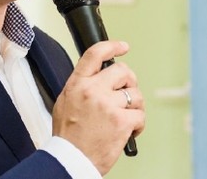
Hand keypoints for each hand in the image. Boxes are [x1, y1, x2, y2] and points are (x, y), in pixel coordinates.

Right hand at [52, 40, 145, 174]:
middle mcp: (92, 90)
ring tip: (125, 117)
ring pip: (135, 94)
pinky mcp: (121, 121)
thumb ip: (81, 86)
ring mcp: (108, 105)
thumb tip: (98, 76)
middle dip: (129, 82)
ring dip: (135, 106)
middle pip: (122, 71)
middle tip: (126, 93)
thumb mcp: (65, 102)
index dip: (112, 46)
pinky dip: (138, 124)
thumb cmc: (68, 135)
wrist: (70, 159)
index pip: (95, 55)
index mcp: (77, 84)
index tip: (123, 46)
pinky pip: (140, 115)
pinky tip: (129, 130)